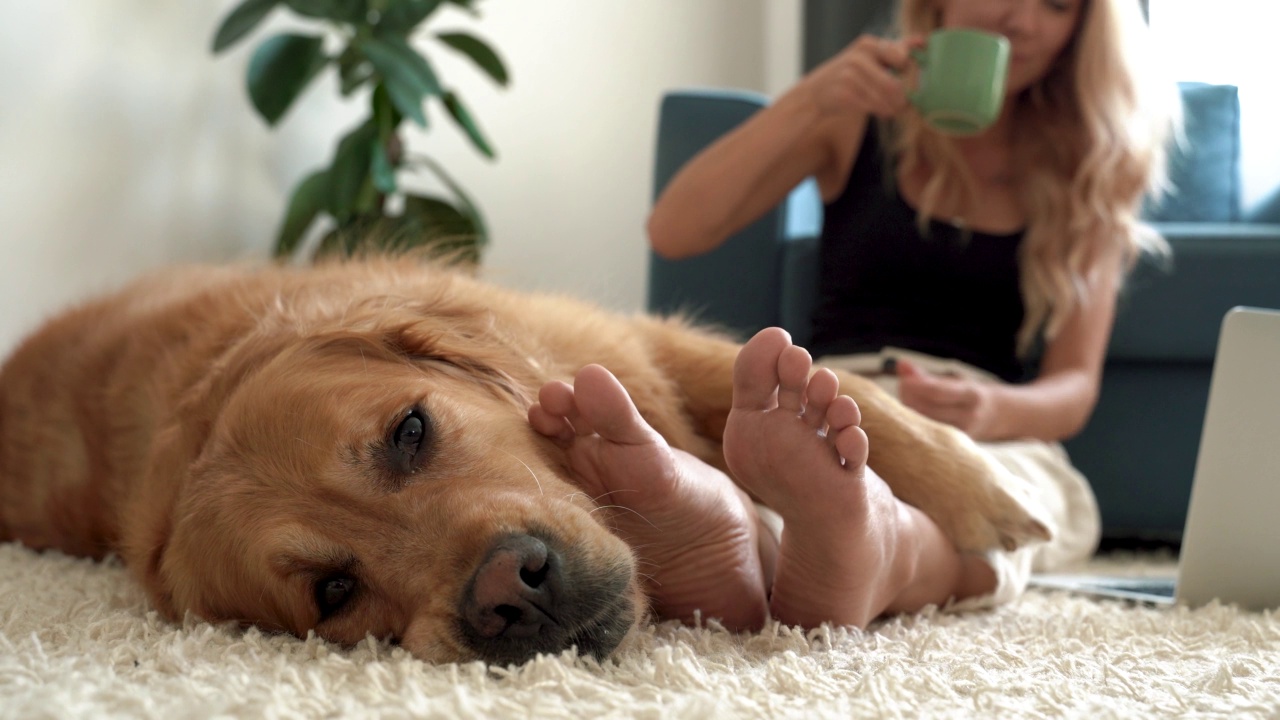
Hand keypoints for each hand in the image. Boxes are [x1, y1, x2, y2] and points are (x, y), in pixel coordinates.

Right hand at [803, 34, 924, 119]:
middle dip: (902, 99)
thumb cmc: (849, 74)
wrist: (816, 92)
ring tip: (894, 109)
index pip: (902, 59)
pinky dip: (882, 112)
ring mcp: (848, 77)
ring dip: (893, 108)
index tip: (908, 81)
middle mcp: (857, 58)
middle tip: (905, 104)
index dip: (909, 74)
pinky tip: (882, 112)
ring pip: (884, 99)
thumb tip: (921, 41)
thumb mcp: (869, 56)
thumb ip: (895, 49)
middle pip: (894, 85)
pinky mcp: (843, 95)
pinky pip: (872, 108)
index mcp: (867, 44)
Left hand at [895, 359, 998, 439]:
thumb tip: (901, 364)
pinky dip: (915, 425)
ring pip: (924, 425)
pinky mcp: (955, 448)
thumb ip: (927, 377)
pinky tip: (910, 418)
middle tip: (903, 387)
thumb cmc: (974, 396)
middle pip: (926, 410)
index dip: (915, 386)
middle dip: (909, 398)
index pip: (937, 392)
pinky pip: (928, 436)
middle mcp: (968, 417)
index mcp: (972, 396)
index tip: (904, 380)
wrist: (1006, 419)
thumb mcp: (958, 383)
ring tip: (906, 399)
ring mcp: (962, 436)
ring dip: (909, 411)